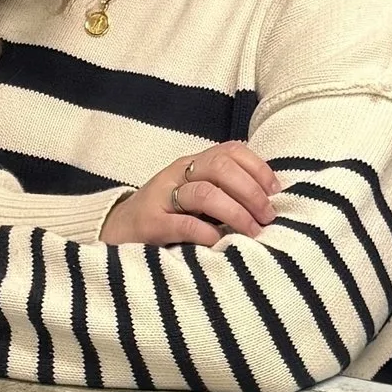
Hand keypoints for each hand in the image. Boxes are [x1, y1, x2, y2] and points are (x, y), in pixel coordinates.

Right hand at [101, 141, 276, 247]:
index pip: (230, 150)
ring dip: (235, 212)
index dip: (258, 168)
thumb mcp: (193, 194)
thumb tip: (268, 199)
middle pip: (220, 168)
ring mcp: (161, 198)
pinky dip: (206, 232)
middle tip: (267, 217)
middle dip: (251, 192)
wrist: (115, 231)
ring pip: (204, 193)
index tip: (275, 191)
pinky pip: (183, 224)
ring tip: (252, 231)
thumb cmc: (165, 214)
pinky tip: (218, 241)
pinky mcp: (150, 224)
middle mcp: (177, 174)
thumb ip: (223, 190)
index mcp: (192, 164)